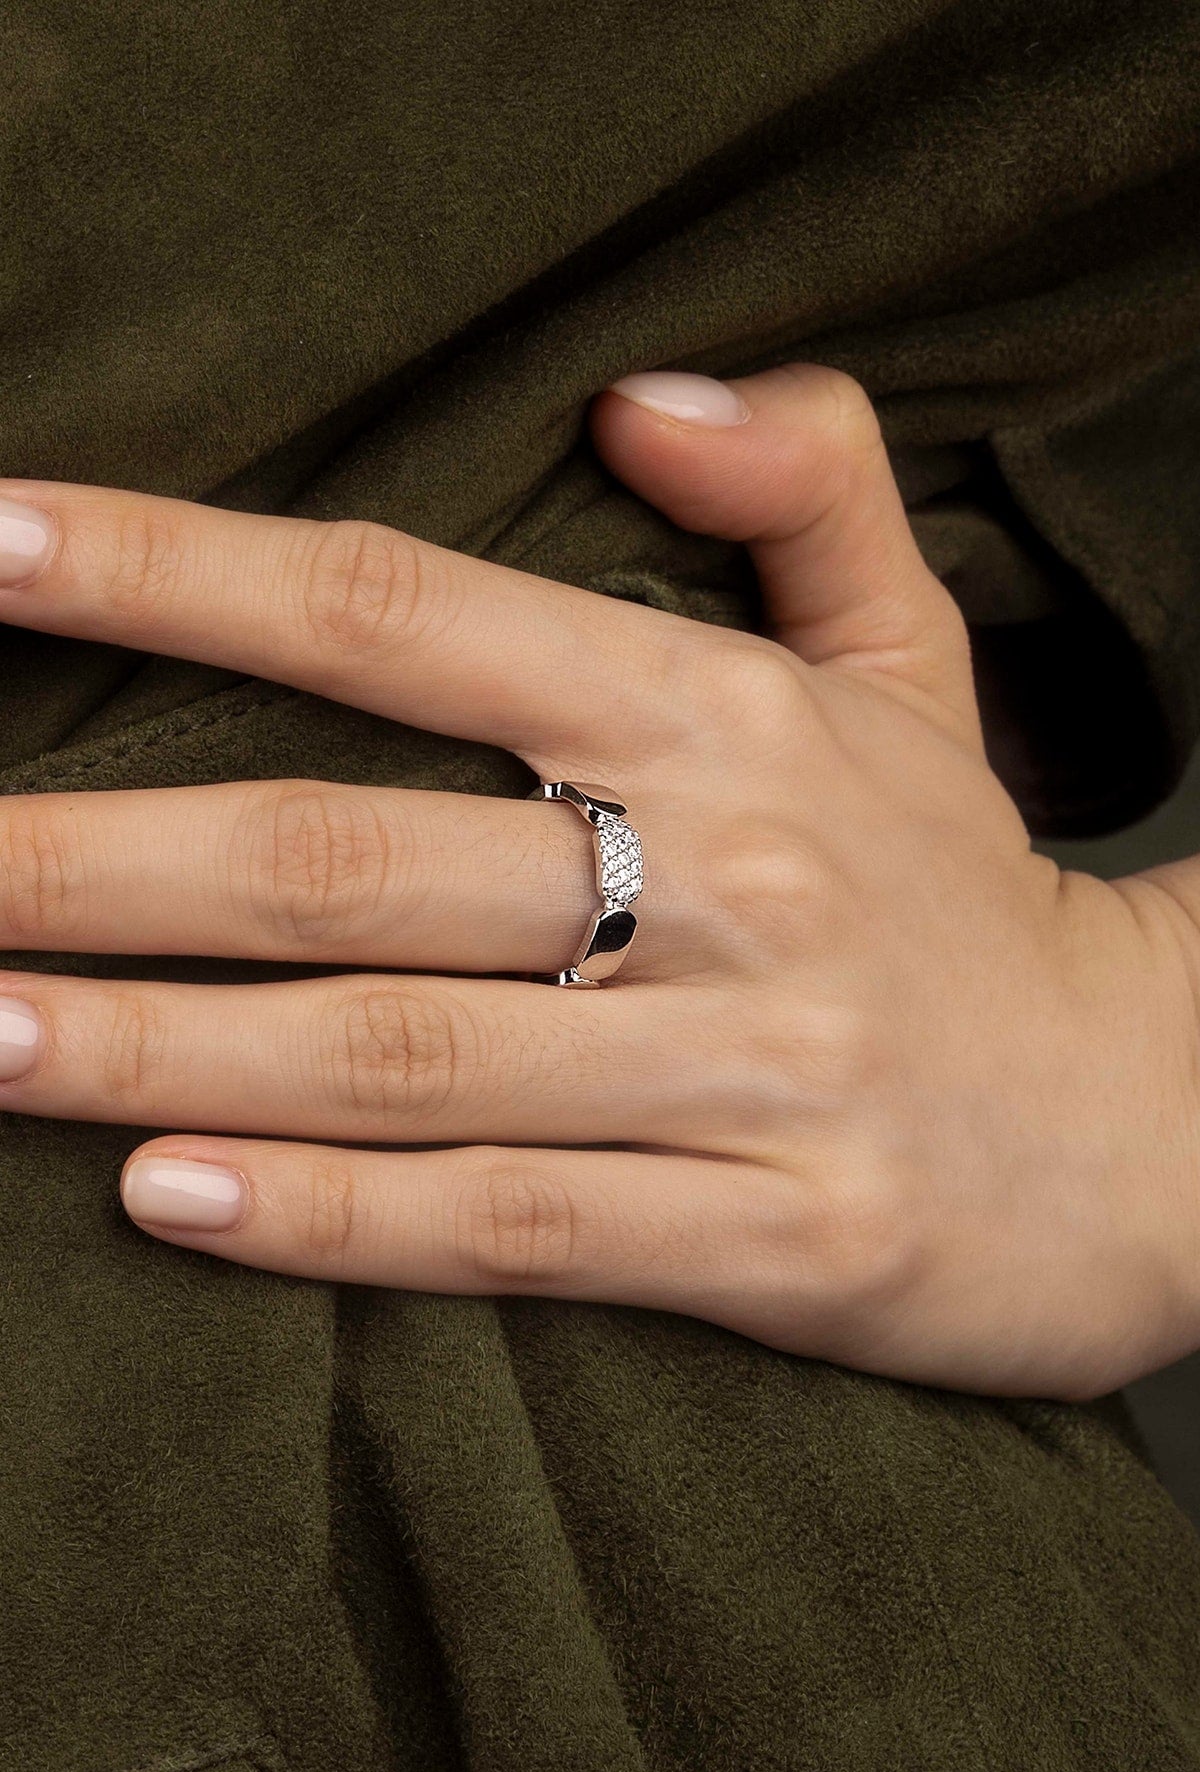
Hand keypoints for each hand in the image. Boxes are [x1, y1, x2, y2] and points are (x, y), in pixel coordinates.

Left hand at [0, 362, 1197, 1401]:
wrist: (1169, 1124)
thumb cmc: (979, 899)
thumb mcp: (914, 676)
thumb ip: (805, 498)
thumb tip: (644, 395)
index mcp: (727, 721)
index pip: (402, 610)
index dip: (180, 570)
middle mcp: (726, 880)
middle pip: (349, 856)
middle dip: (95, 853)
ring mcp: (752, 1070)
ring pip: (401, 1055)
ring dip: (158, 1048)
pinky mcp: (785, 1241)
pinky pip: (515, 1228)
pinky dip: (335, 1218)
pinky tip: (170, 1201)